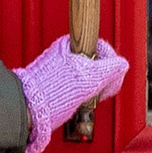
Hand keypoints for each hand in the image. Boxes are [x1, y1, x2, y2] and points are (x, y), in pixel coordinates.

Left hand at [15, 34, 128, 152]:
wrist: (28, 108)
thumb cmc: (52, 91)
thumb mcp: (89, 77)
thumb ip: (110, 68)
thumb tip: (122, 64)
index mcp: (70, 44)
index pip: (101, 47)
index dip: (110, 64)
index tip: (112, 77)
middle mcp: (65, 54)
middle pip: (97, 62)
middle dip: (103, 79)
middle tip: (101, 90)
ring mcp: (61, 69)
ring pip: (90, 76)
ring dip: (94, 88)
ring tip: (88, 98)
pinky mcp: (58, 84)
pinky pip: (80, 86)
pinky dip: (85, 95)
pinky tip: (81, 103)